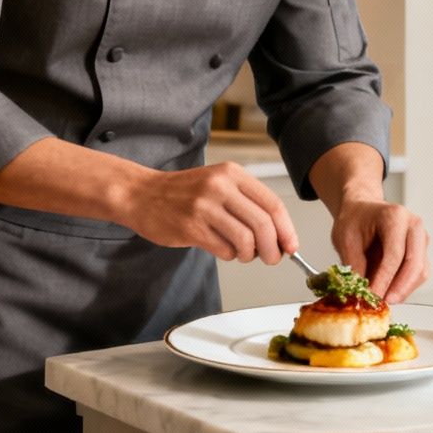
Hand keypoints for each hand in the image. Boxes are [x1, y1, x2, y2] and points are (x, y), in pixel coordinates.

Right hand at [120, 162, 298, 262]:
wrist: (140, 194)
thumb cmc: (184, 192)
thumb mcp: (219, 184)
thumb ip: (247, 204)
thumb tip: (279, 236)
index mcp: (232, 174)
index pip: (273, 204)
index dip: (287, 229)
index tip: (292, 246)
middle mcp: (220, 187)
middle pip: (263, 224)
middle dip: (273, 248)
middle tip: (272, 258)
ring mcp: (204, 207)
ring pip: (246, 240)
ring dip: (250, 255)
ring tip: (243, 254)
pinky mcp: (190, 228)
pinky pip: (224, 250)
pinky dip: (230, 256)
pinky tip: (223, 250)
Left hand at [332, 199, 427, 301]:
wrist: (361, 211)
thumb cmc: (355, 220)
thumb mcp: (345, 240)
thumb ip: (354, 266)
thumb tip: (359, 293)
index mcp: (395, 216)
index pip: (395, 253)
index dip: (385, 279)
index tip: (374, 296)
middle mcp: (414, 226)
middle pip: (415, 263)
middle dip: (400, 288)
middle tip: (383, 303)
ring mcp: (421, 238)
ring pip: (421, 271)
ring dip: (404, 289)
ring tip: (383, 298)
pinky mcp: (421, 251)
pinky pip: (419, 274)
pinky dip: (406, 286)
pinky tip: (389, 292)